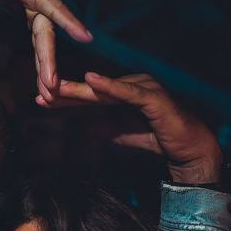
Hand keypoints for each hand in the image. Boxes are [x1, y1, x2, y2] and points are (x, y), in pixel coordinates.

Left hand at [37, 72, 222, 184]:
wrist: (188, 150)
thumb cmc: (160, 138)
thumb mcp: (124, 134)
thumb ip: (105, 129)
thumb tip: (85, 128)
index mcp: (126, 93)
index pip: (90, 95)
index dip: (66, 98)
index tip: (42, 100)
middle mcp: (134, 85)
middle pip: (94, 90)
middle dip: (66, 93)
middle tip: (41, 94)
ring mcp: (144, 88)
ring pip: (106, 89)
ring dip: (80, 90)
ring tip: (57, 89)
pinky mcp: (154, 97)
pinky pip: (128, 92)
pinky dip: (110, 86)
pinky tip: (92, 80)